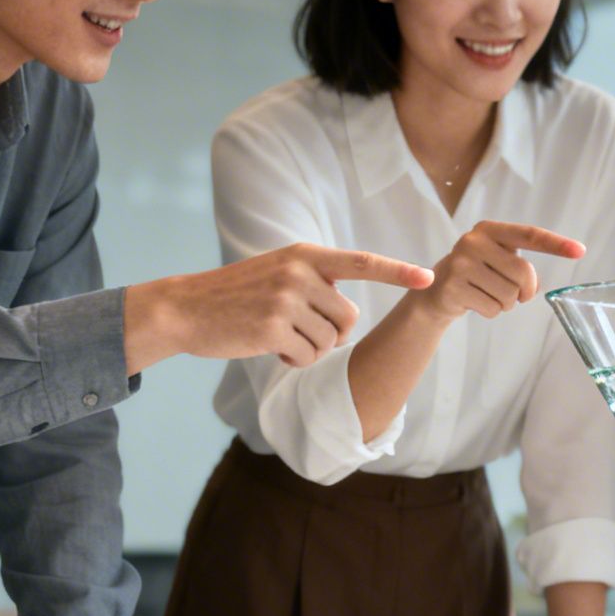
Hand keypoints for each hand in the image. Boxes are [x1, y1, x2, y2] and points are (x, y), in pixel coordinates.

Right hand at [126, 243, 432, 371]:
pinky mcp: (273, 328)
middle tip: (298, 331)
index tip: (428, 278)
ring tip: (277, 336)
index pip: (362, 262)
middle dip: (331, 334)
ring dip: (309, 349)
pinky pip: (307, 357)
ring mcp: (286, 299)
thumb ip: (314, 282)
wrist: (186, 308)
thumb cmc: (236, 295)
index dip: (398, 272)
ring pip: (329, 341)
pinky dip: (293, 360)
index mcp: (305, 255)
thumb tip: (348, 313)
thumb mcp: (278, 273)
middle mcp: (300, 273)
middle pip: (349, 318)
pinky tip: (269, 348)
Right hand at [412, 221, 583, 321]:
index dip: (556, 244)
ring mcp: (461, 263)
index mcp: (490, 229)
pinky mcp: (453, 286)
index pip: (530, 235)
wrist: (437, 292)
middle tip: (514, 293)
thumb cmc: (478, 274)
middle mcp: (474, 241)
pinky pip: (492, 309)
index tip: (580, 250)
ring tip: (487, 294)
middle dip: (524, 291)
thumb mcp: (498, 260)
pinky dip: (490, 312)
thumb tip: (532, 286)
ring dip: (506, 303)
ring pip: (508, 295)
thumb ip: (520, 265)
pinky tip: (475, 302)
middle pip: (523, 273)